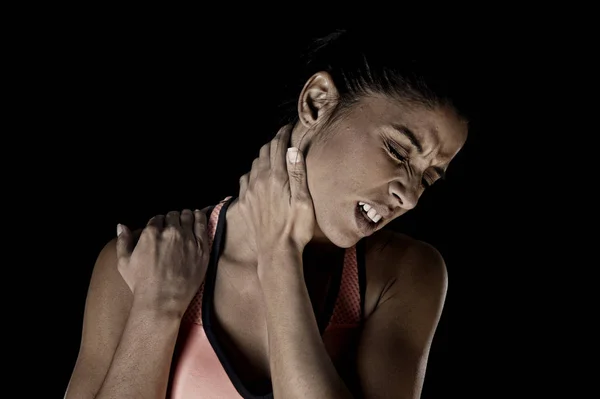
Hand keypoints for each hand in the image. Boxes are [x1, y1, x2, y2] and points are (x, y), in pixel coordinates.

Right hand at [116, 208, 209, 316]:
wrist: (162, 300)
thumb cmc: (141, 283)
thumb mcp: (124, 262)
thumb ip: (123, 241)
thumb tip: (120, 225)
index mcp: (151, 233)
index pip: (157, 218)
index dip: (159, 222)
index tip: (161, 226)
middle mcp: (171, 233)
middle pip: (173, 216)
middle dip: (172, 219)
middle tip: (174, 223)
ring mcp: (188, 239)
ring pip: (188, 217)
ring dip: (186, 216)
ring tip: (187, 216)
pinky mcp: (201, 248)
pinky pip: (202, 225)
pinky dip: (200, 217)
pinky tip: (199, 215)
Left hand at [237, 125, 315, 269]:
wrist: (276, 252)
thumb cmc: (296, 229)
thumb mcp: (304, 201)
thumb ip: (297, 174)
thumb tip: (292, 150)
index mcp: (276, 177)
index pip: (278, 146)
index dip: (283, 133)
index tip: (288, 127)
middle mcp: (260, 180)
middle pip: (264, 152)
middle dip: (274, 142)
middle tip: (282, 139)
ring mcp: (250, 191)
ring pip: (254, 164)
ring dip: (263, 156)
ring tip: (273, 155)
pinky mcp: (245, 202)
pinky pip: (245, 179)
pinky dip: (253, 171)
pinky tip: (258, 175)